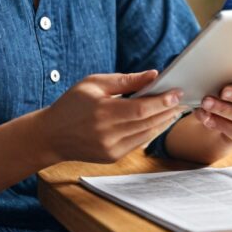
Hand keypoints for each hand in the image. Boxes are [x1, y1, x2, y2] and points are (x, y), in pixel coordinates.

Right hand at [37, 71, 184, 164]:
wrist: (51, 135)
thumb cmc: (71, 104)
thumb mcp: (94, 84)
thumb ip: (125, 80)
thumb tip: (153, 75)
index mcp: (102, 112)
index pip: (141, 108)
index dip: (162, 101)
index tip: (177, 92)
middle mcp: (108, 133)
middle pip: (147, 122)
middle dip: (167, 110)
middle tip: (180, 99)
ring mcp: (111, 148)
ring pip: (146, 134)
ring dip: (162, 122)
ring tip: (173, 110)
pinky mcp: (112, 157)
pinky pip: (138, 143)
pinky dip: (150, 132)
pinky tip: (157, 122)